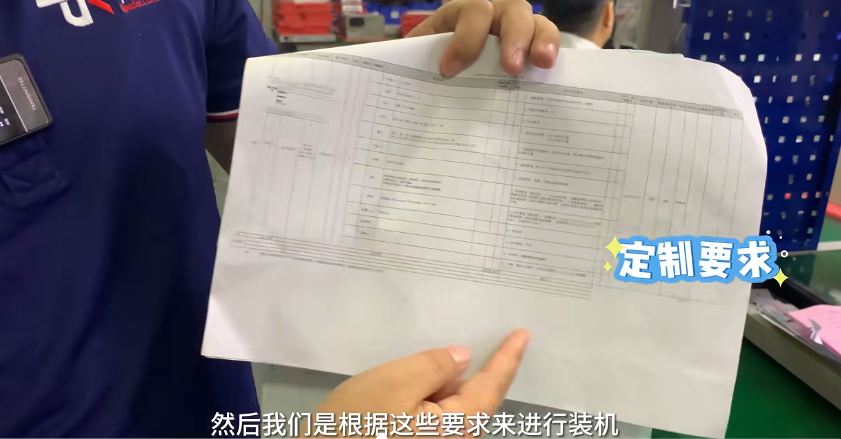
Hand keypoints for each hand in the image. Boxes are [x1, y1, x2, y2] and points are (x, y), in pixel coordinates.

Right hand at [314, 329, 530, 435]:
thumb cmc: (355, 425)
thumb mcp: (394, 381)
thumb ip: (434, 366)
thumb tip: (461, 360)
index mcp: (457, 428)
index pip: (492, 386)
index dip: (507, 358)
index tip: (524, 334)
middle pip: (475, 401)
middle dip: (476, 373)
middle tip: (485, 340)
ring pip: (453, 410)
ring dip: (447, 386)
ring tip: (435, 362)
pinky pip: (436, 420)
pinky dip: (432, 398)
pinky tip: (415, 385)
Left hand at [405, 0, 559, 76]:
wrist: (445, 74)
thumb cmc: (433, 65)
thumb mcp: (421, 60)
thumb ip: (417, 66)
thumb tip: (407, 89)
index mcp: (462, 14)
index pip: (472, 12)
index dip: (465, 38)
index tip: (450, 70)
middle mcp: (495, 14)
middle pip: (512, 12)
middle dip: (513, 38)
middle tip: (511, 68)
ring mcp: (517, 28)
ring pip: (536, 22)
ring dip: (541, 41)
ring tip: (542, 63)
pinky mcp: (532, 46)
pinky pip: (548, 41)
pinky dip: (552, 50)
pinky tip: (551, 68)